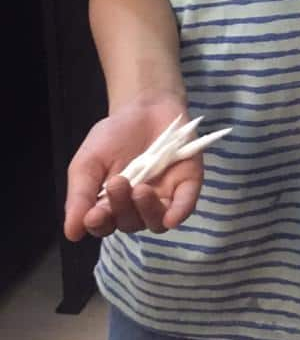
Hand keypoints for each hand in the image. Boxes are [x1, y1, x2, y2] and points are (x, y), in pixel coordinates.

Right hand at [65, 96, 201, 240]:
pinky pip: (185, 206)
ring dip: (147, 210)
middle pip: (129, 222)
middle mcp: (136, 208)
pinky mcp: (186, 186)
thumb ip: (80, 195)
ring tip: (140, 189)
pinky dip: (179, 213)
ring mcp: (163, 198)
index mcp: (110, 205)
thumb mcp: (88, 162)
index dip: (99, 224)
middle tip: (118, 181)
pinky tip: (172, 215)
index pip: (103, 225)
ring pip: (156, 221)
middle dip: (121, 206)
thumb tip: (72, 233)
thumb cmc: (114, 136)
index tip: (94, 215)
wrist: (145, 106)